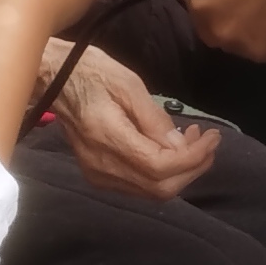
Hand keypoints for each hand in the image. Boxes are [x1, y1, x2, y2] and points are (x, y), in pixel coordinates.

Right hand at [47, 54, 220, 201]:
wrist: (52, 81)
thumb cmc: (91, 73)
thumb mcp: (129, 84)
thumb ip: (155, 119)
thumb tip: (180, 146)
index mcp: (108, 138)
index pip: (160, 167)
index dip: (193, 158)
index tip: (213, 138)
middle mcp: (102, 166)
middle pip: (160, 188)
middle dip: (193, 168)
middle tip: (209, 141)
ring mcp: (99, 175)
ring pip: (152, 191)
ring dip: (181, 171)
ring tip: (195, 141)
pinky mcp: (99, 176)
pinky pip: (140, 185)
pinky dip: (163, 173)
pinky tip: (171, 149)